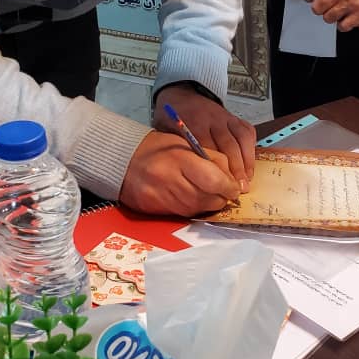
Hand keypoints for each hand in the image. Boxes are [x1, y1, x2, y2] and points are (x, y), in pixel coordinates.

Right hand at [120, 130, 240, 215]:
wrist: (124, 160)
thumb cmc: (159, 148)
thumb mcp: (188, 144)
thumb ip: (213, 159)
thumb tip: (233, 180)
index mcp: (179, 159)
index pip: (214, 180)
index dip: (229, 187)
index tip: (234, 187)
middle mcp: (170, 181)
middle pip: (209, 199)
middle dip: (222, 197)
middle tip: (223, 190)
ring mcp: (162, 198)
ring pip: (200, 209)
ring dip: (209, 203)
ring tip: (206, 191)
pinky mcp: (157, 210)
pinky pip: (186, 213)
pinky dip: (195, 207)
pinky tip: (192, 197)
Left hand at [152, 83, 255, 190]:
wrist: (180, 94)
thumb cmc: (171, 119)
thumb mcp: (164, 133)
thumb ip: (176, 150)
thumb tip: (185, 177)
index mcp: (193, 124)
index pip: (208, 149)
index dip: (216, 169)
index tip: (219, 186)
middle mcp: (212, 119)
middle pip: (228, 145)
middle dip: (236, 169)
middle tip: (239, 188)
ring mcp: (225, 117)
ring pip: (241, 139)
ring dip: (246, 161)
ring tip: (247, 179)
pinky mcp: (234, 117)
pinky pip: (247, 131)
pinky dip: (251, 148)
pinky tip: (249, 164)